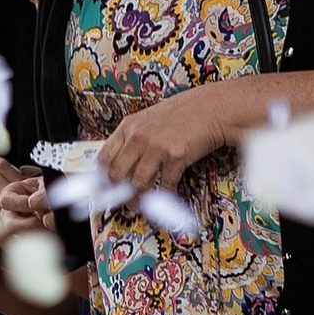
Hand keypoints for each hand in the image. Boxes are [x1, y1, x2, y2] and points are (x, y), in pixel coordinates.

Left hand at [94, 86, 231, 197]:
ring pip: (138, 183)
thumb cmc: (183, 113)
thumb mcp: (149, 120)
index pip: (104, 157)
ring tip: (138, 206)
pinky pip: (164, 184)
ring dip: (137, 200)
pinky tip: (164, 197)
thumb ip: (133, 139)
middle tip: (120, 203)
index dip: (101, 178)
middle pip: (117, 174)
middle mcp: (138, 137)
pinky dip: (164, 195)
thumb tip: (121, 165)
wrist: (212, 108)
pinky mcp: (175, 157)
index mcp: (128, 126)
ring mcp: (156, 147)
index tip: (103, 190)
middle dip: (117, 193)